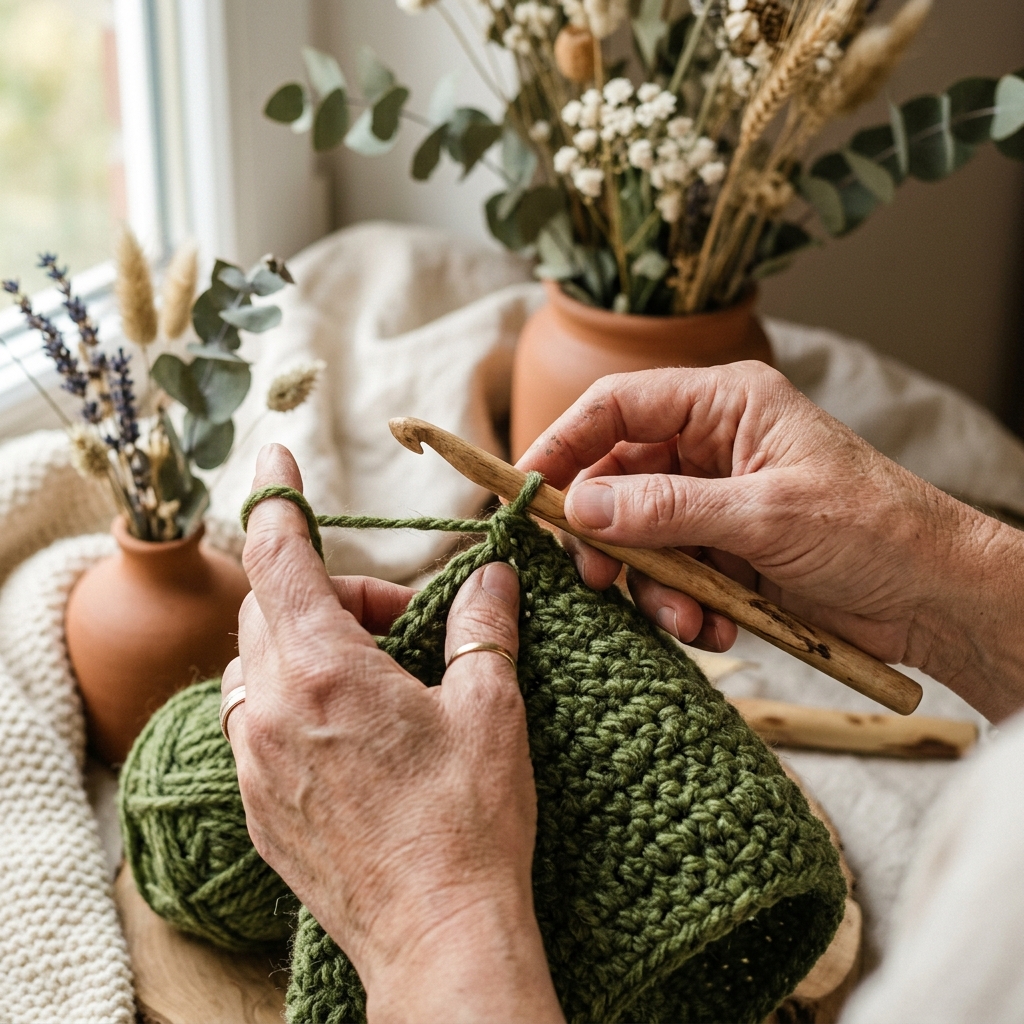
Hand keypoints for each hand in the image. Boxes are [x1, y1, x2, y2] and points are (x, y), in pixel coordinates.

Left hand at [224, 444, 563, 1022]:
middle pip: (270, 608)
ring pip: (256, 665)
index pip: (278, 555)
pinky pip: (254, 721)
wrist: (439, 938)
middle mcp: (270, 711)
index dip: (276, 498)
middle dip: (329, 590)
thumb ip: (481, 626)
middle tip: (399, 618)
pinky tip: (351, 726)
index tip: (273, 458)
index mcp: (325, 671)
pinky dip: (293, 697)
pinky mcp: (259, 805)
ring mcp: (254, 763)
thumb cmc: (469, 824)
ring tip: (377, 675)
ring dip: (307, 645)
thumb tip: (493, 576)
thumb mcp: (491, 708)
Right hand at [517, 363, 1023, 720]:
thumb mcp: (764, 516)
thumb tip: (580, 506)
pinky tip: (717, 630)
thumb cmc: (873, 531)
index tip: (526, 488)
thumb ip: (665, 509)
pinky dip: (683, 607)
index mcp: (726, 406)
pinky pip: (673, 574)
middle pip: (618, 477)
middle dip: (608, 534)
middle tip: (598, 577)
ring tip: (685, 618)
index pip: (619, 406)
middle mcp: (714, 447)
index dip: (565, 442)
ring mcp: (717, 502)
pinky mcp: (725, 552)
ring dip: (652, 584)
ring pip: (640, 536)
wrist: (935, 599)